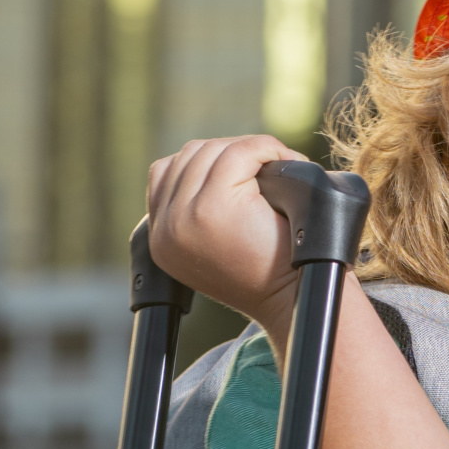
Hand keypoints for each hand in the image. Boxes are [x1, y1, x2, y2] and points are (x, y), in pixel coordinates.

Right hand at [145, 135, 310, 334]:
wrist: (288, 299)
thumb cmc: (265, 270)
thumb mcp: (213, 241)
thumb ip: (194, 205)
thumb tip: (206, 154)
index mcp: (160, 239)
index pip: (166, 171)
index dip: (206, 163)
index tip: (241, 173)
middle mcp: (164, 229)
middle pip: (190, 155)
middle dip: (230, 152)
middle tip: (266, 167)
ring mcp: (184, 216)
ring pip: (213, 149)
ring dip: (249, 151)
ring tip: (275, 168)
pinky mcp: (214, 206)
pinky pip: (239, 152)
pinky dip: (264, 149)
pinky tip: (283, 164)